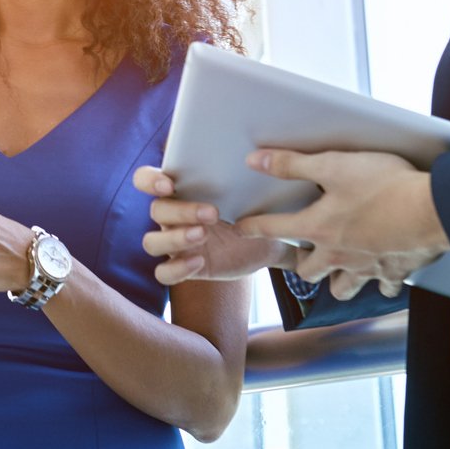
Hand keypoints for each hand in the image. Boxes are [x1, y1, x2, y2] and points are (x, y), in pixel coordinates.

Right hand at [132, 167, 298, 283]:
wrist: (262, 245)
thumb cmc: (256, 212)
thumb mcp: (266, 199)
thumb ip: (273, 188)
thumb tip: (301, 175)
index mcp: (184, 191)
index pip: (147, 180)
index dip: (151, 180)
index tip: (171, 183)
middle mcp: (174, 215)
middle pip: (156, 210)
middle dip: (181, 210)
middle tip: (213, 213)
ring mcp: (176, 243)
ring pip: (152, 242)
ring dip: (174, 238)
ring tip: (203, 237)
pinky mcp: (183, 267)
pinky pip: (163, 273)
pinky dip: (176, 269)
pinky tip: (199, 263)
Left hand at [235, 150, 448, 294]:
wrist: (432, 211)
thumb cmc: (384, 186)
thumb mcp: (333, 165)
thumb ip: (292, 164)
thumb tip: (255, 161)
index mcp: (319, 228)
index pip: (275, 229)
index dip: (254, 227)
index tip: (242, 229)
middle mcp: (338, 254)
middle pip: (307, 271)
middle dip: (300, 264)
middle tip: (298, 256)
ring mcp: (366, 267)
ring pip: (342, 287)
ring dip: (336, 281)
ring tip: (335, 271)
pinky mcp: (395, 271)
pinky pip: (383, 287)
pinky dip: (379, 283)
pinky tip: (381, 277)